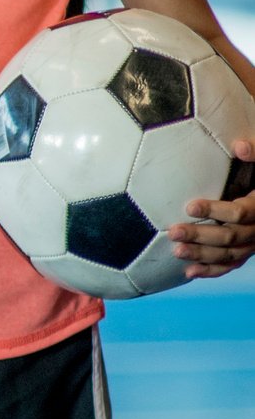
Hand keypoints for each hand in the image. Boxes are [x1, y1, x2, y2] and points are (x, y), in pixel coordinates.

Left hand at [172, 138, 254, 278]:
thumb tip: (238, 146)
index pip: (239, 214)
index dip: (215, 211)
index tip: (189, 206)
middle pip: (229, 237)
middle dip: (201, 236)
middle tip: (172, 232)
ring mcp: (254, 243)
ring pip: (228, 254)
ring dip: (202, 255)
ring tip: (176, 251)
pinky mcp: (247, 250)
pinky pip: (231, 265)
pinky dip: (212, 271)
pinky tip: (189, 272)